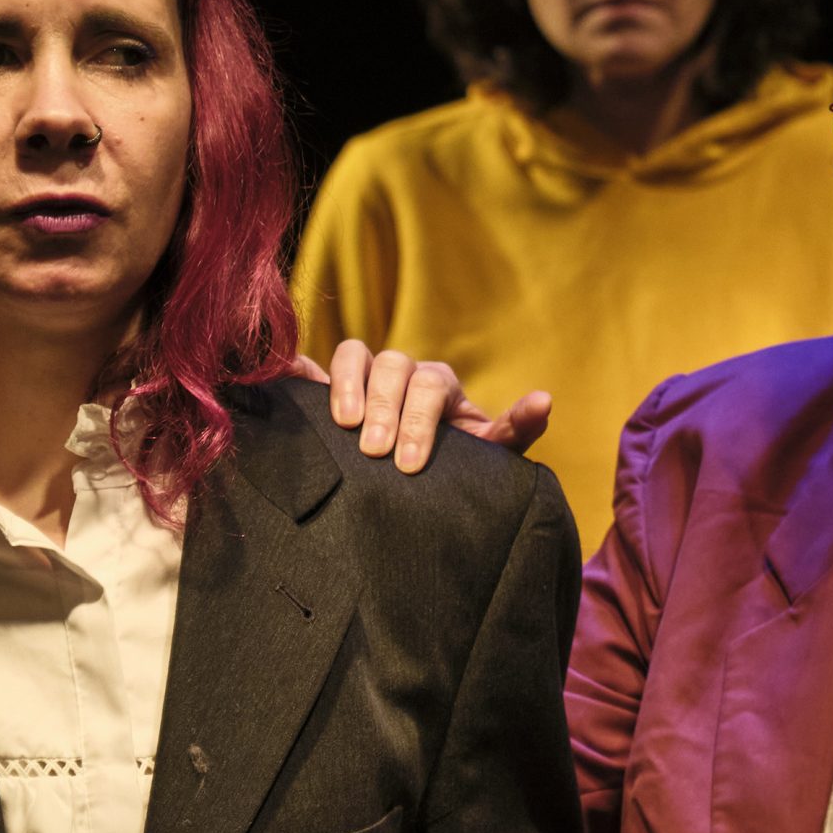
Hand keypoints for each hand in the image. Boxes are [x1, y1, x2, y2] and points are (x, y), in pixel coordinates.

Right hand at [291, 339, 552, 470]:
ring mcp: (364, 377)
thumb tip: (544, 399)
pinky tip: (288, 381)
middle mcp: (402, 373)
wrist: (422, 478)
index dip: (419, 418)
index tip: (408, 463)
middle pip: (392, 366)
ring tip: (343, 425)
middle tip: (376, 453)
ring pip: (354, 354)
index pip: (431, 385)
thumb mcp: (489, 456)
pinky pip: (309, 367)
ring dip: (348, 385)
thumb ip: (513, 432)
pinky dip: (298, 371)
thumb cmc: (458, 466)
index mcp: (439, 385)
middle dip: (385, 408)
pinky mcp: (328, 388)